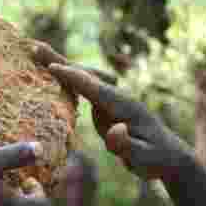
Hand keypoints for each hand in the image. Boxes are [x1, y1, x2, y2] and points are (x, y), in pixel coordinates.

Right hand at [31, 41, 192, 180]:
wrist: (171, 156)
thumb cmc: (157, 159)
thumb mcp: (143, 158)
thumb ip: (126, 146)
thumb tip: (114, 130)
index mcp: (125, 106)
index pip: (95, 89)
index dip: (73, 77)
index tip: (52, 67)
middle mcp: (116, 97)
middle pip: (85, 75)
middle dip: (60, 61)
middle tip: (34, 46)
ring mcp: (110, 100)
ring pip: (82, 79)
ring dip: (60, 65)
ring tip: (36, 53)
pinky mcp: (105, 107)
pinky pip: (82, 89)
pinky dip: (66, 78)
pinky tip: (51, 74)